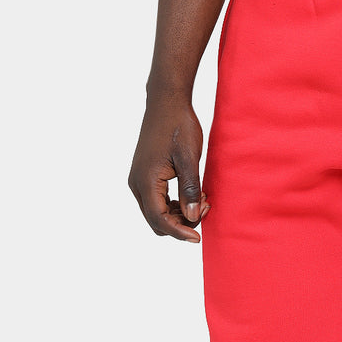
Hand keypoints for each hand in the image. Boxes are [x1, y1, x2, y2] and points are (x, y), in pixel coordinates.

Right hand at [127, 90, 208, 241]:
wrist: (166, 102)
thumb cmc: (179, 126)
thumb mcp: (189, 158)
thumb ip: (189, 189)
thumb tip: (192, 217)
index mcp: (145, 180)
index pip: (159, 219)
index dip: (179, 232)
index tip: (198, 238)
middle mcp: (137, 183)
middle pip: (156, 221)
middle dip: (181, 223)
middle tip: (205, 208)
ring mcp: (139, 180)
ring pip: (157, 213)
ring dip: (179, 214)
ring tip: (202, 200)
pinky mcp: (145, 176)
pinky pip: (157, 202)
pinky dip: (175, 205)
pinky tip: (193, 195)